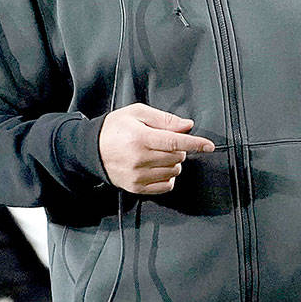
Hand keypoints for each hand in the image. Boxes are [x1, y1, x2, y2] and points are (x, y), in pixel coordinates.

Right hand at [98, 103, 214, 194]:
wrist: (91, 150)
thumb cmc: (114, 128)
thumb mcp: (137, 113)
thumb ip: (164, 119)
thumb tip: (187, 126)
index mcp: (140, 138)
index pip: (175, 142)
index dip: (195, 144)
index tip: (209, 145)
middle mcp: (139, 159)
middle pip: (177, 157)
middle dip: (179, 149)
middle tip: (165, 142)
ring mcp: (138, 176)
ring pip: (173, 171)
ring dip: (173, 162)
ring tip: (158, 154)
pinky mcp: (136, 188)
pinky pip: (165, 185)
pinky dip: (168, 176)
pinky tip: (158, 167)